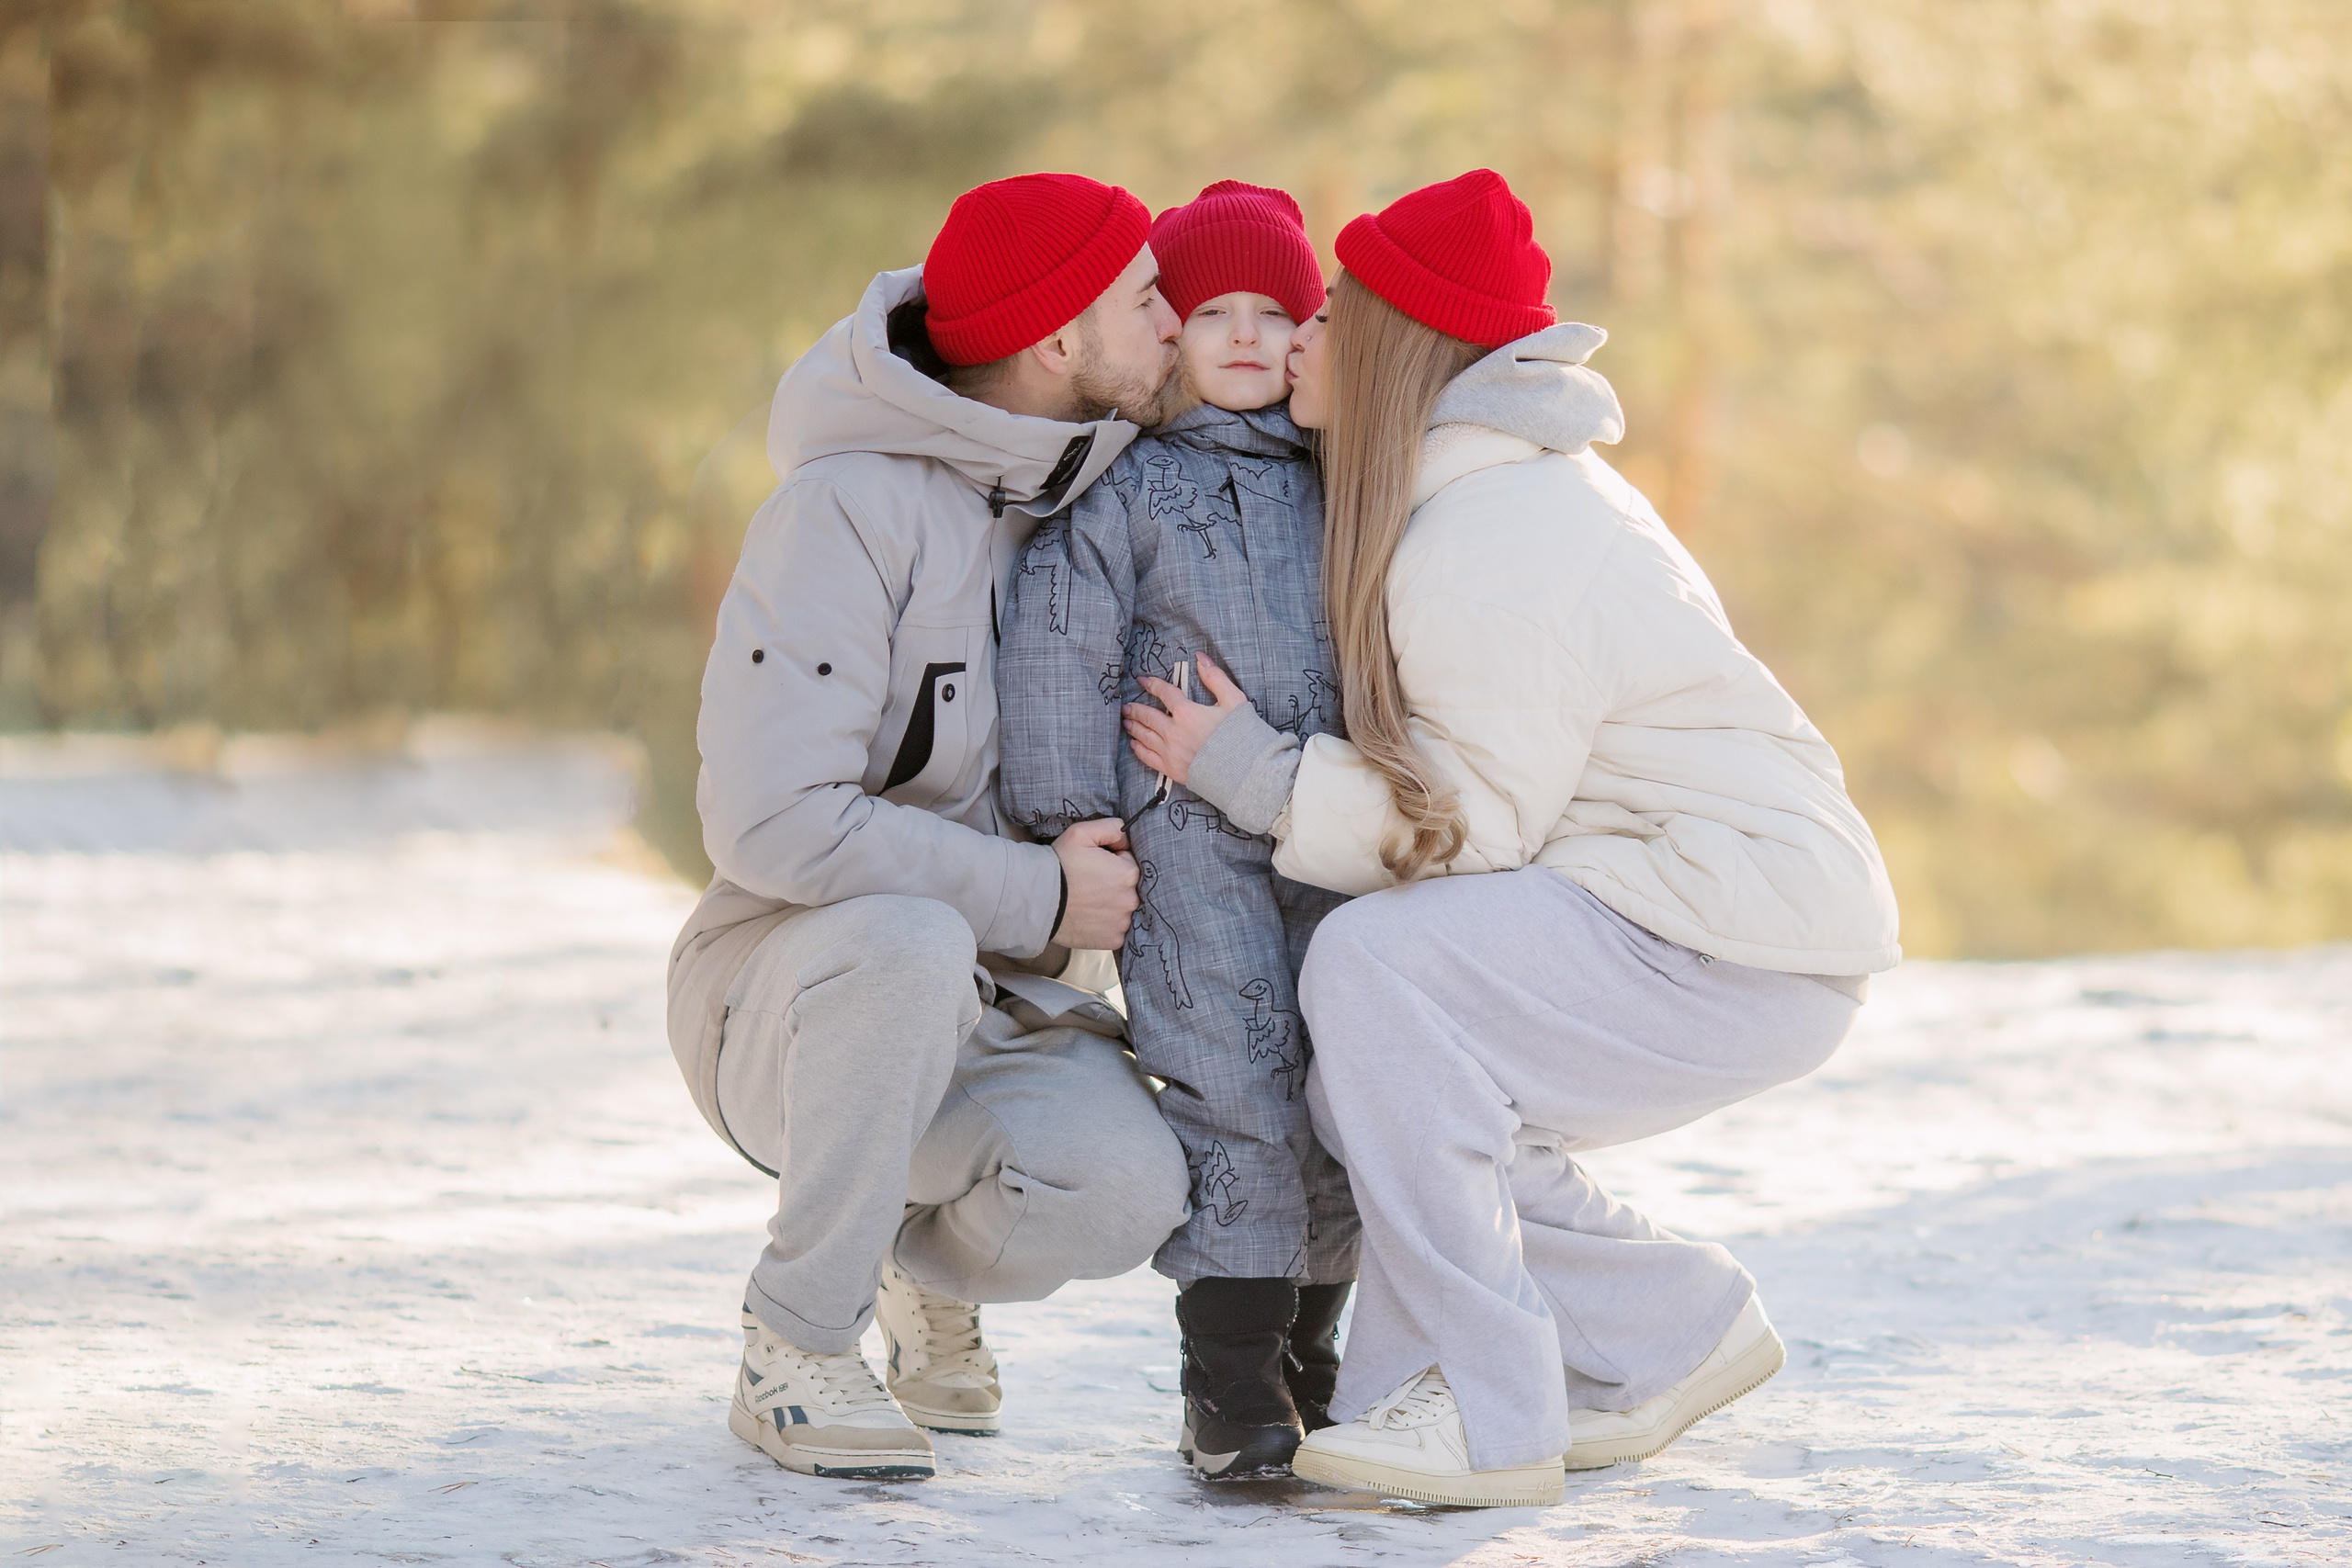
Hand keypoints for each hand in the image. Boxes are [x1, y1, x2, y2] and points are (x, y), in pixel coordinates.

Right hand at [1051, 817, 1140, 949]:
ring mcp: (1122, 923)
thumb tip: (1126, 837)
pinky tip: (1089, 918)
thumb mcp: (1081, 833)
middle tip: (1089, 884)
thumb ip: (1111, 827)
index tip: (1093, 865)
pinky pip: (1116, 930)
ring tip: (1087, 902)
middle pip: (1128, 888)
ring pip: (1123, 910)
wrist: (1036, 900)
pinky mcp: (1113, 940)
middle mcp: (1131, 900)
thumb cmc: (1059, 864)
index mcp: (1128, 873)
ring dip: (1111, 906)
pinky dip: (1106, 925)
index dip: (1111, 861)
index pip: (1128, 863)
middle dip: (1113, 884)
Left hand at [1124, 653, 1252, 786]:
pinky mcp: (1172, 769)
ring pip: (1144, 736)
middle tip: (1126, 706)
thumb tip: (1200, 659)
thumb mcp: (1234, 700)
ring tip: (1126, 722)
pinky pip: (1148, 757)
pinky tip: (1134, 744)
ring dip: (1133, 727)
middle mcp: (1173, 732)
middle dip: (1135, 709)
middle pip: (1147, 716)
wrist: (1245, 772)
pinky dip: (1138, 749)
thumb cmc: (1241, 735)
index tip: (1142, 680)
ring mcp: (1170, 752)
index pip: (1164, 693)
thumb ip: (1215, 678)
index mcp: (1187, 713)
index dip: (1152, 685)